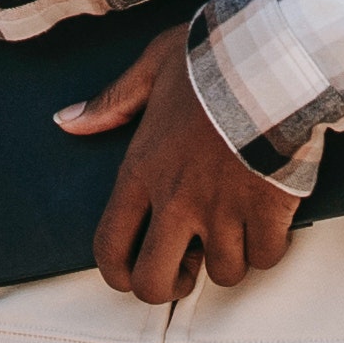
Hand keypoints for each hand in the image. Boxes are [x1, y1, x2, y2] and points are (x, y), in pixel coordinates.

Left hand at [66, 29, 302, 304]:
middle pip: (155, 283)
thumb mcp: (153, 66)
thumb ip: (111, 101)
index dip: (118, 275)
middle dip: (170, 286)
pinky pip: (265, 257)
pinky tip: (268, 221)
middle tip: (186, 265)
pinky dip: (268, 246)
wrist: (276, 56)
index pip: (109, 247)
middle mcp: (177, 200)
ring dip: (229, 259)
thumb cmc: (215, 58)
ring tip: (235, 230)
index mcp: (142, 170)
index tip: (134, 271)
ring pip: (221, 274)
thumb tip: (67, 120)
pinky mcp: (268, 210)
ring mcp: (223, 209)